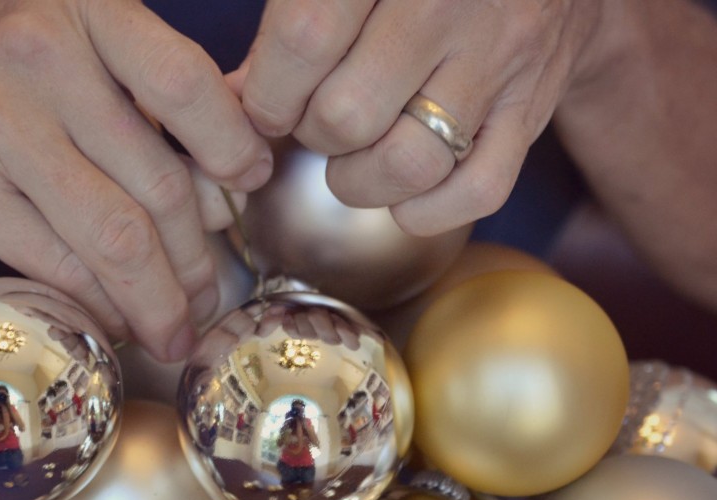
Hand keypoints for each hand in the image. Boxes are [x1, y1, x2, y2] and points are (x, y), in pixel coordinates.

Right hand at [0, 0, 271, 360]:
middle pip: (156, 180)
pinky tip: (117, 320)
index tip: (250, 184)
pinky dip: (101, 306)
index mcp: (82, 8)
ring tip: (175, 328)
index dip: (231, 144)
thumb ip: (147, 98)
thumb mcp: (72, 51)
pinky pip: (61, 266)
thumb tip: (232, 182)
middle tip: (210, 294)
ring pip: (115, 236)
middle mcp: (38, 53)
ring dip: (157, 299)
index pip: (184, 80)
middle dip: (197, 258)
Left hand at [234, 0, 605, 234]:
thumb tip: (225, 102)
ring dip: (358, 182)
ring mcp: (500, 55)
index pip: (304, 38)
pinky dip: (424, 211)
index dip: (268, 94)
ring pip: (405, 162)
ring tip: (354, 159)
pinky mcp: (532, 108)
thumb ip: (288, 31)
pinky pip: (476, 192)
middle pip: (346, 113)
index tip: (267, 108)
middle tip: (319, 123)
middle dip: (313, 136)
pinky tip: (403, 193)